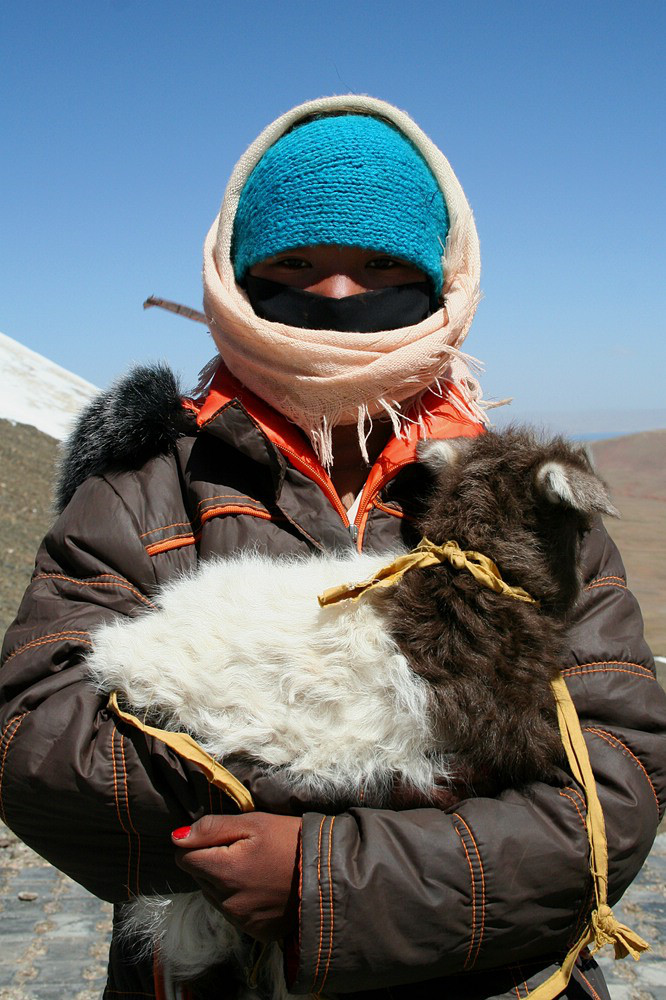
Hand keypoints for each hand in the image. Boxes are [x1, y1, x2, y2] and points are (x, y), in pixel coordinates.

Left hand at [172, 812, 301, 941]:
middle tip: (245, 850)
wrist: (330, 873)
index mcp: (223, 872)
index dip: (200, 843)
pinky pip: (234, 912)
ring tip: (256, 867)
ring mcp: (241, 921)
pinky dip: (241, 899)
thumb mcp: (254, 823)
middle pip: (200, 877)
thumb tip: (177, 837)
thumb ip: (212, 828)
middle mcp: (227, 902)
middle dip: (213, 862)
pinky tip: (262, 886)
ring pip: (214, 896)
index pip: (185, 858)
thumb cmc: (291, 840)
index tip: (224, 837)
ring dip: (225, 882)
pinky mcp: (255, 931)